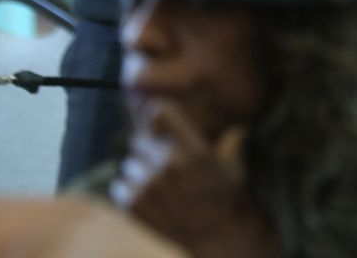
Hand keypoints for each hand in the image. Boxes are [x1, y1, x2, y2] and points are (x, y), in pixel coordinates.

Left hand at [111, 102, 275, 256]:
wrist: (222, 248)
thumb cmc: (230, 209)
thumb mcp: (235, 171)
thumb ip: (231, 144)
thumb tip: (237, 128)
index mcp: (194, 151)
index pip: (158, 112)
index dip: (157, 116)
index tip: (160, 122)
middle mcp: (168, 165)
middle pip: (138, 138)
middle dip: (149, 149)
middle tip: (164, 164)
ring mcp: (148, 186)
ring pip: (128, 163)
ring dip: (140, 172)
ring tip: (161, 188)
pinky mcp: (134, 206)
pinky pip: (120, 186)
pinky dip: (131, 192)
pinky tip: (151, 201)